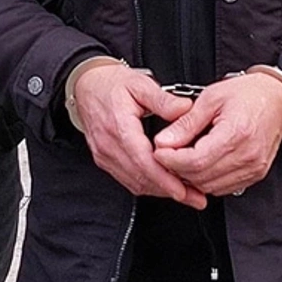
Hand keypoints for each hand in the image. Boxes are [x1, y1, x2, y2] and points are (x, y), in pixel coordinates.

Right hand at [71, 60, 204, 208]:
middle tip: (194, 197)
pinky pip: (128, 180)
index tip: (183, 189)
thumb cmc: (112, 85)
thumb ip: (163, 99)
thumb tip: (185, 109)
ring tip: (186, 194)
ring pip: (135, 183)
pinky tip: (165, 185)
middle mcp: (109, 146)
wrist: (87, 86)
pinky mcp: (105, 161)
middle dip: (169, 190)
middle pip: (140, 177)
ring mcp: (105, 156)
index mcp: (119, 127)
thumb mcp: (140, 84)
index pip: (142, 160)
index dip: (164, 179)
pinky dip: (149, 185)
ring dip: (160, 190)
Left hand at [152, 69, 281, 195]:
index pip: (196, 161)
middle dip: (177, 169)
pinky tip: (199, 165)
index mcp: (237, 133)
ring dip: (190, 177)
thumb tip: (164, 141)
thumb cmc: (249, 94)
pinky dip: (205, 180)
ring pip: (209, 187)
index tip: (159, 151)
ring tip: (182, 158)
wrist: (278, 100)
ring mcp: (253, 168)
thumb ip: (186, 123)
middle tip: (166, 154)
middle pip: (201, 177)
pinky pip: (222, 188)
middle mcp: (248, 155)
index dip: (172, 160)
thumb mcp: (211, 98)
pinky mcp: (254, 175)